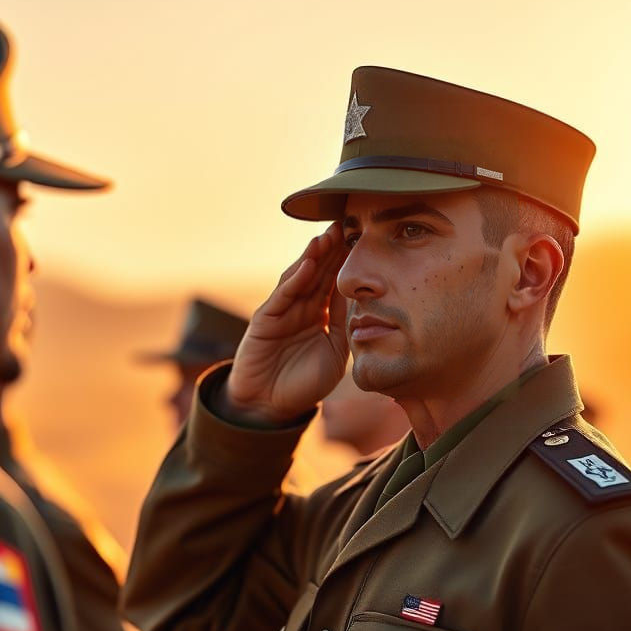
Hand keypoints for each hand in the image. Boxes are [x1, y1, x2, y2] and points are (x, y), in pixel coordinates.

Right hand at [223, 222, 348, 425]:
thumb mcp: (336, 351)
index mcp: (319, 313)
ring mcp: (281, 311)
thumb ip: (345, 323)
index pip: (335, 280)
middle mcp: (301, 307)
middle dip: (332, 248)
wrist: (271, 407)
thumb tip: (364, 295)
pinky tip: (307, 263)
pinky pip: (282, 296)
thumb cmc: (304, 383)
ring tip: (328, 235)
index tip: (365, 237)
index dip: (347, 260)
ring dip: (313, 256)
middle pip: (318, 271)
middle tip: (349, 222)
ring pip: (300, 277)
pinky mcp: (265, 321)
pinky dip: (295, 280)